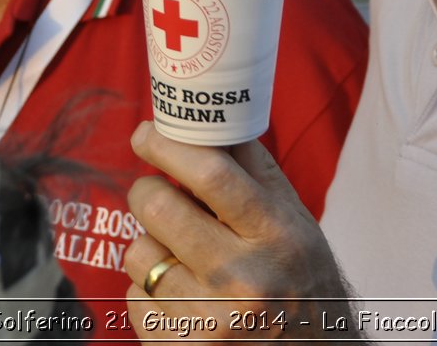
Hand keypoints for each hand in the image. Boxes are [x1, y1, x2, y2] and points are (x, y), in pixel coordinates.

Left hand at [122, 123, 357, 339]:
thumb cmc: (302, 281)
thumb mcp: (296, 221)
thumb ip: (255, 171)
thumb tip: (212, 116)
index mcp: (277, 234)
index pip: (211, 174)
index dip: (167, 146)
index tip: (146, 133)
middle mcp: (245, 279)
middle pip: (159, 208)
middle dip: (148, 192)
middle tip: (157, 194)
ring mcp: (211, 321)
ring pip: (138, 253)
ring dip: (150, 247)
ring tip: (184, 260)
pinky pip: (134, 298)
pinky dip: (149, 293)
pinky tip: (183, 299)